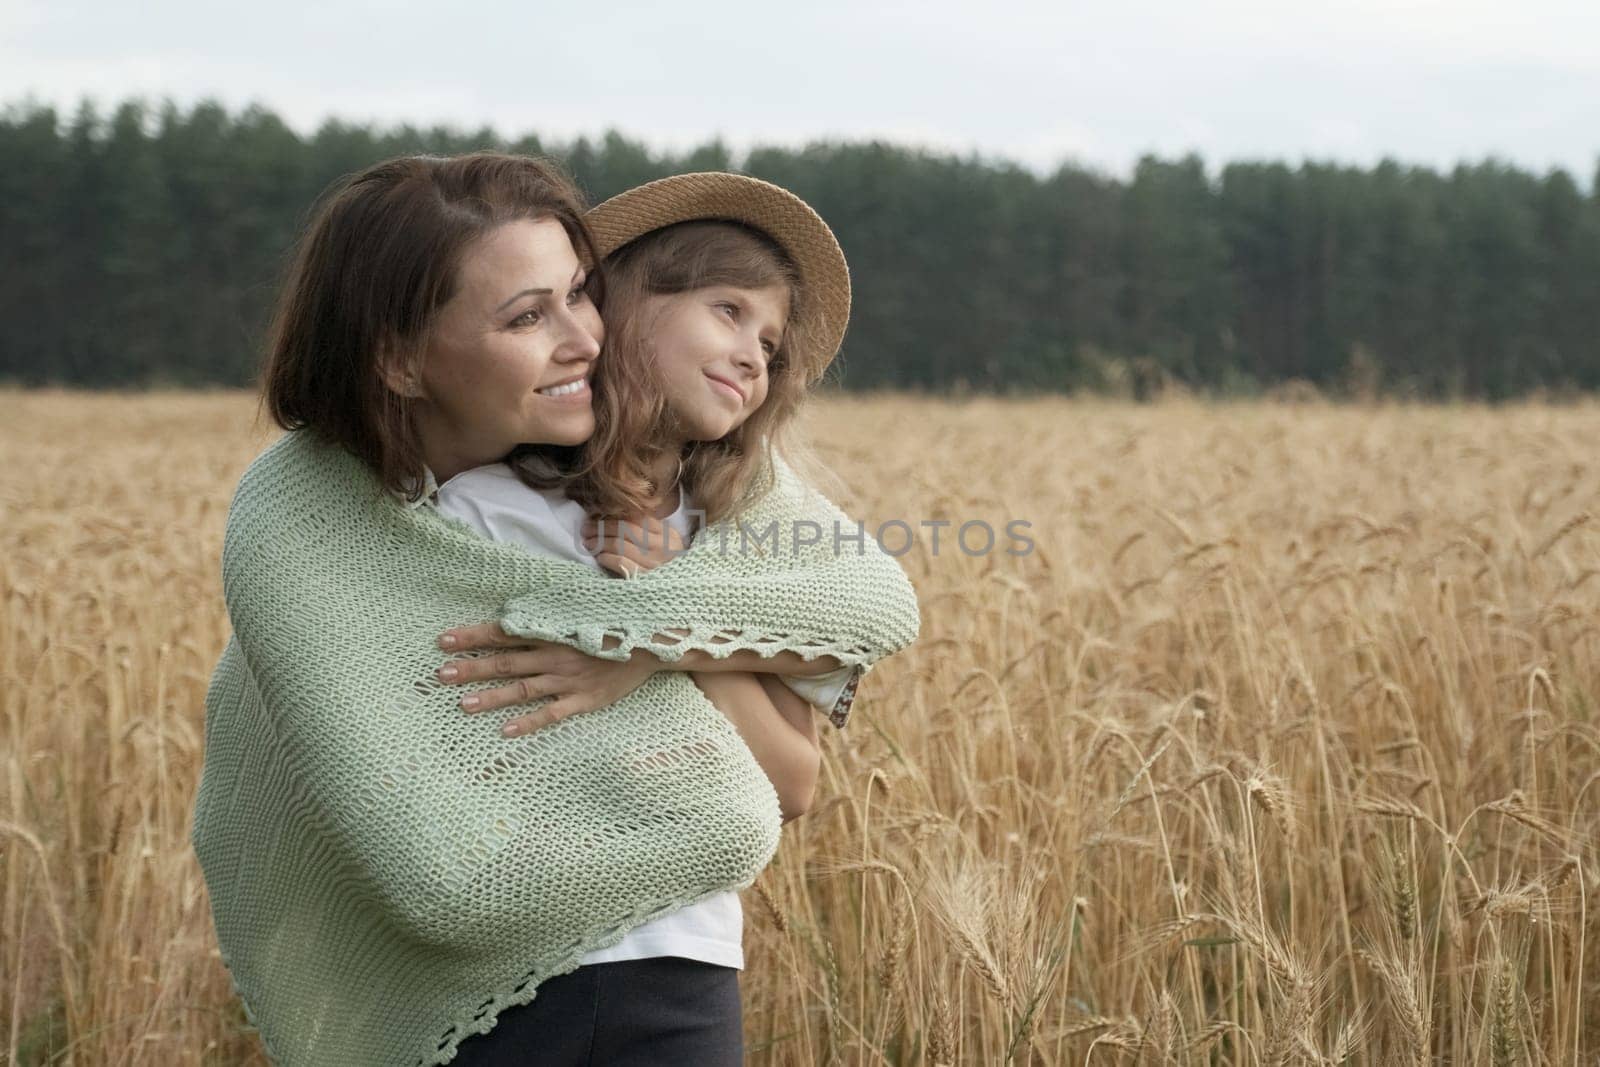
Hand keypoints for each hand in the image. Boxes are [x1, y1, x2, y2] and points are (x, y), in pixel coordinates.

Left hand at [435, 623, 656, 736]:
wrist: (649, 647)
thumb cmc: (610, 628)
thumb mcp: (578, 613)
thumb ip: (547, 616)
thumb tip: (514, 613)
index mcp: (551, 632)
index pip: (504, 633)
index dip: (473, 636)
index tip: (444, 640)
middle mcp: (554, 655)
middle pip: (505, 661)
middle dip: (472, 667)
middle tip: (442, 674)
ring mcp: (567, 679)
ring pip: (522, 688)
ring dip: (492, 697)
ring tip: (464, 705)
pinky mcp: (582, 700)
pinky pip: (551, 713)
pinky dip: (529, 722)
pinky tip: (506, 731)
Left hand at [581, 515, 688, 576]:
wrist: (684, 597)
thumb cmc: (673, 569)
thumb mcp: (672, 546)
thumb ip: (654, 531)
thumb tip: (624, 518)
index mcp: (669, 535)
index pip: (639, 518)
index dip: (616, 515)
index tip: (599, 516)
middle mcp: (662, 547)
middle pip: (626, 529)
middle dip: (603, 527)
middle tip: (586, 528)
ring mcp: (653, 564)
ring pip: (620, 544)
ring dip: (600, 542)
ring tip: (588, 542)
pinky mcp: (643, 579)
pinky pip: (621, 563)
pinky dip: (607, 558)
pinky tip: (600, 557)